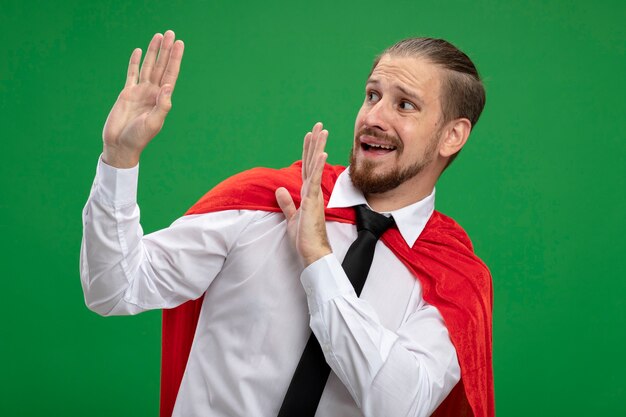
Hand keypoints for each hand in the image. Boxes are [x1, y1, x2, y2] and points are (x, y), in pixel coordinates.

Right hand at [102, 30, 184, 167]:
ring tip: (158, 36)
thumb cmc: (138, 138)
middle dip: (166, 50)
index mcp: (161, 99)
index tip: (179, 44)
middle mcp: (152, 93)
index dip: (175, 59)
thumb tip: (168, 86)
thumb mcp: (154, 123)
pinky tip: (138, 51)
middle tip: (170, 33)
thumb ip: (162, 105)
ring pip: (148, 67)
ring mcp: (140, 92)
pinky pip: (132, 74)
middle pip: (161, 66)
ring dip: (153, 52)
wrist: (120, 145)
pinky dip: (135, 63)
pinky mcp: (127, 94)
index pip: (171, 74)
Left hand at [276, 122, 331, 266]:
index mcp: (307, 194)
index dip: (308, 151)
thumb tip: (280, 189)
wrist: (313, 253)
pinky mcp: (312, 202)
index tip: (310, 136)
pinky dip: (318, 166)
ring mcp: (314, 195)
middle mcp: (312, 192)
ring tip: (322, 131)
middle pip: (312, 162)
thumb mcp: (291, 218)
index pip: (307, 168)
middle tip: (319, 125)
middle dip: (315, 143)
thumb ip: (286, 203)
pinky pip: (315, 180)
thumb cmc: (305, 239)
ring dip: (318, 148)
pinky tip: (321, 153)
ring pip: (315, 166)